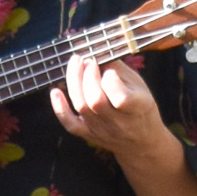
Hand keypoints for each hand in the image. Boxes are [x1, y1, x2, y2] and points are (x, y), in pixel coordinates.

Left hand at [51, 54, 169, 161]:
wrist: (141, 142)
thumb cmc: (141, 108)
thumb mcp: (140, 86)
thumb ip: (120, 69)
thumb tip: (98, 53)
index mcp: (138, 108)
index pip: (121, 97)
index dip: (110, 78)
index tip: (108, 68)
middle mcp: (119, 122)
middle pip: (96, 101)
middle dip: (87, 76)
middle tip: (87, 61)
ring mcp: (102, 130)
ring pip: (82, 107)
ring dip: (74, 83)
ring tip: (76, 65)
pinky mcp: (89, 134)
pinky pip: (71, 124)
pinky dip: (60, 108)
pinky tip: (55, 92)